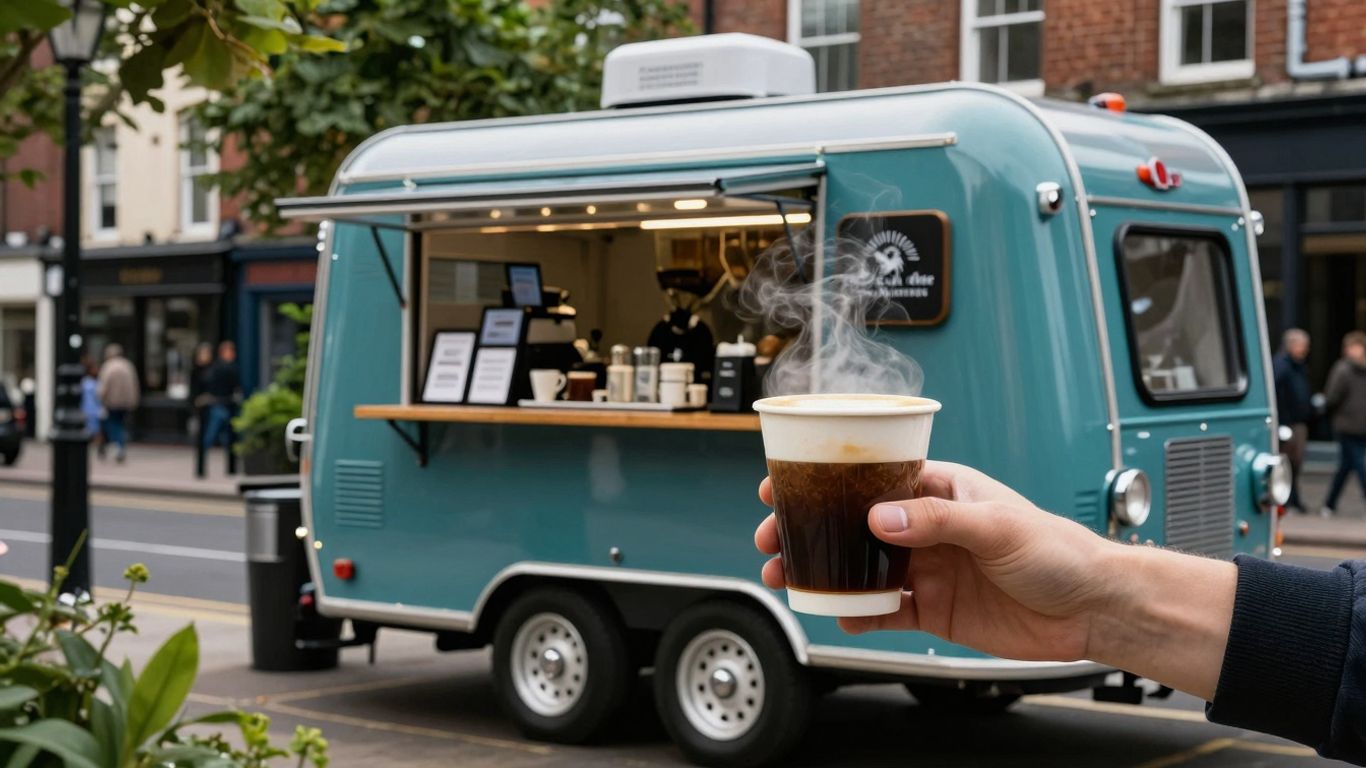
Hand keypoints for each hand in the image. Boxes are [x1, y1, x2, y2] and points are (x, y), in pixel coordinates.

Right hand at [754, 461, 1235, 698]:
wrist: (1092, 609)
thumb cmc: (1059, 550)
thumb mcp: (997, 525)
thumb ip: (937, 520)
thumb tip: (881, 518)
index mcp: (940, 490)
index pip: (871, 478)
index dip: (825, 480)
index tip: (784, 484)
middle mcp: (928, 527)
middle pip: (853, 525)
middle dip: (809, 530)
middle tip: (773, 540)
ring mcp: (928, 568)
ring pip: (860, 568)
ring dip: (824, 573)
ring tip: (789, 579)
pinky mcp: (934, 609)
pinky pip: (884, 610)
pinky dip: (858, 612)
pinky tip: (839, 613)